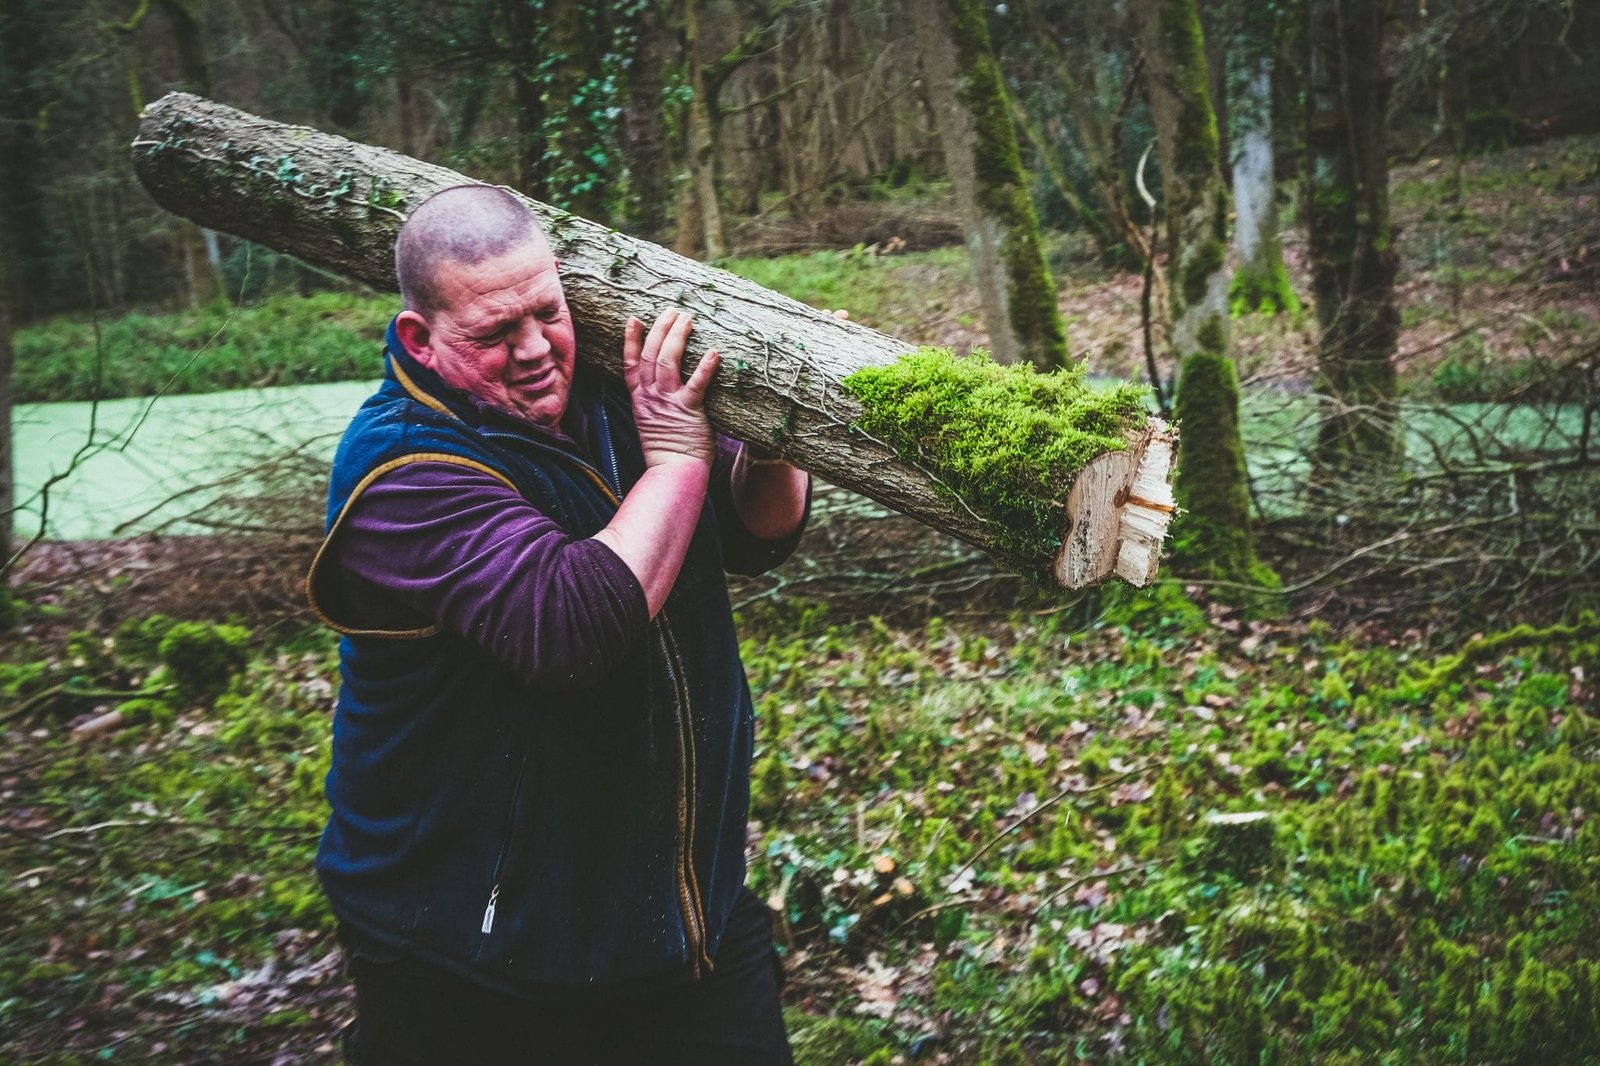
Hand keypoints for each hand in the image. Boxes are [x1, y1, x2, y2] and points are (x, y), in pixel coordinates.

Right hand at [622, 310, 719, 468]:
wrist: (673, 471)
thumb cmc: (668, 450)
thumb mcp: (651, 422)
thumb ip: (654, 402)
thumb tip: (664, 386)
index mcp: (640, 399)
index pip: (630, 364)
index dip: (631, 340)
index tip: (634, 319)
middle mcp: (651, 396)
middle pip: (651, 354)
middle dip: (660, 329)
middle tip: (672, 311)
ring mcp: (668, 402)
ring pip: (668, 361)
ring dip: (677, 337)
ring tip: (688, 320)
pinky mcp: (688, 410)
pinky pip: (696, 384)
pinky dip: (705, 367)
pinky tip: (714, 353)